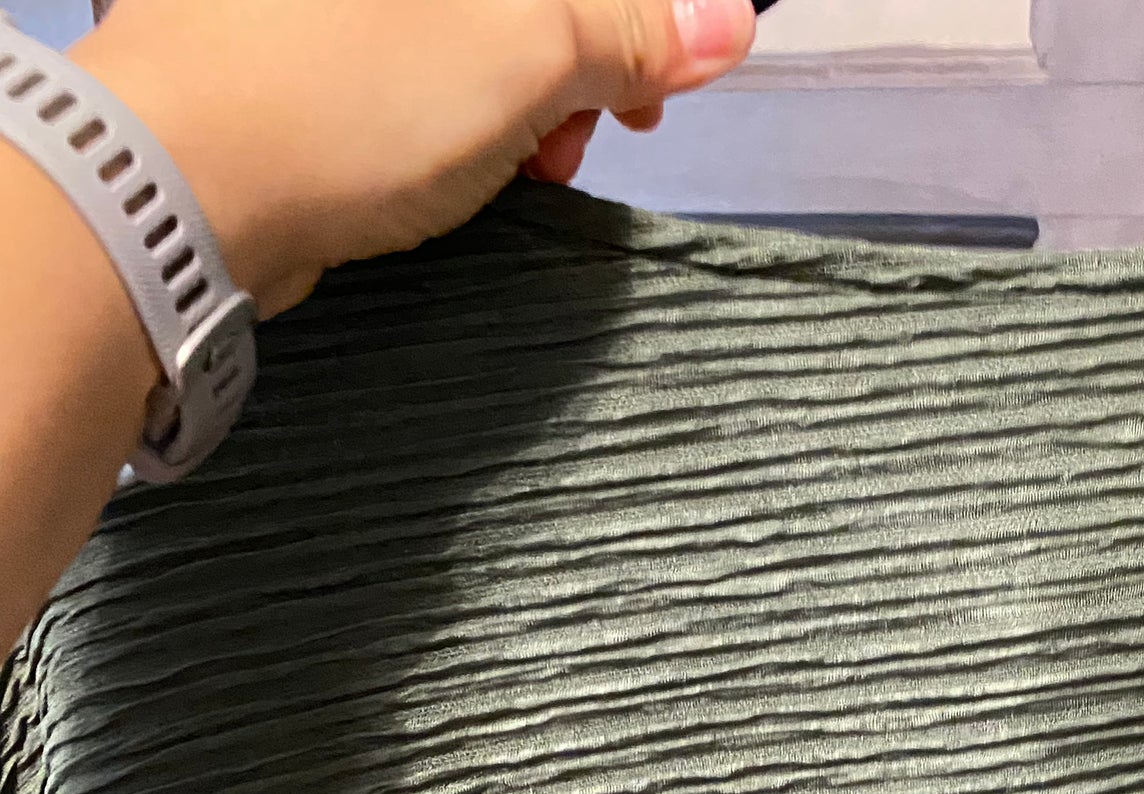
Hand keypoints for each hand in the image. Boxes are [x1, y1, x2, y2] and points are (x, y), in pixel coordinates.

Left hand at [71, 0, 758, 319]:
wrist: (181, 183)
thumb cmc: (342, 94)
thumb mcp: (529, 52)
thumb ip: (628, 31)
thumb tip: (719, 21)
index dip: (638, 19)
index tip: (665, 75)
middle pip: (530, 2)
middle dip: (582, 57)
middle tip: (599, 128)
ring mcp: (338, 4)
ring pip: (478, 31)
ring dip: (528, 98)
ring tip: (529, 164)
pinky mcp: (306, 47)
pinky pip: (420, 65)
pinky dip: (465, 115)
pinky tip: (469, 171)